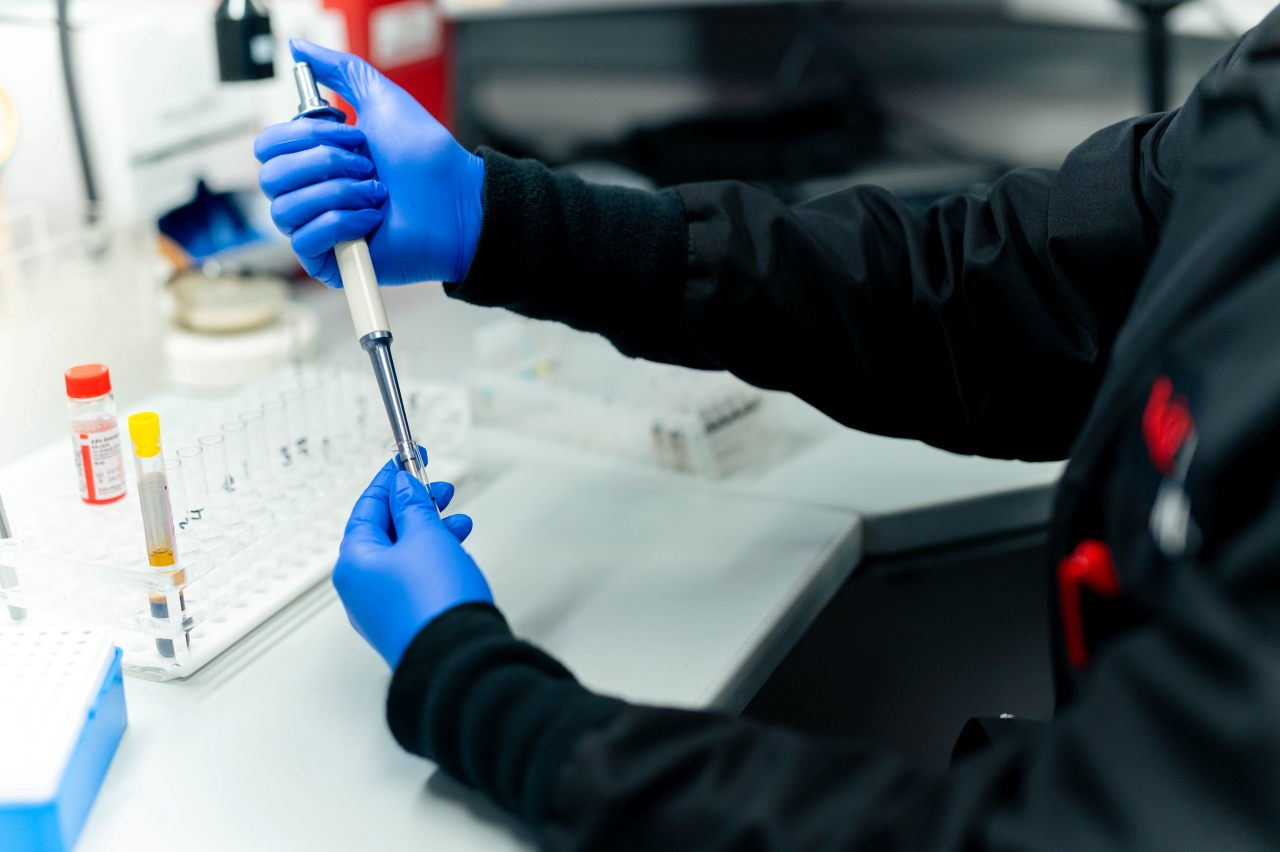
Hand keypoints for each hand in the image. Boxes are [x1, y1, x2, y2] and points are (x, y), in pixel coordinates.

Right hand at [254, 39, 484, 286]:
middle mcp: (308, 194)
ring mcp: (318, 230)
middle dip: (326, 163)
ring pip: (286, 209)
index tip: (349, 132)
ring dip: (339, 193)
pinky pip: (306, 241)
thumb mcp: (380, 98)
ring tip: (375, 193)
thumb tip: (298, 46)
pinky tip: (372, 221)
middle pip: (271, 176)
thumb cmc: (425, 158)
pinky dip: (343, 223)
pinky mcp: (330, 262)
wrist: (457, 201)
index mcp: (311, 159)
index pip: (267, 146)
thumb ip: (339, 69)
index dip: (306, 135)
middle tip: (367, 165)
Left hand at [334, 459, 491, 668]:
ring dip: (431, 530)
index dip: (391, 478)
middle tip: (438, 487)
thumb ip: (412, 507)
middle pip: (385, 530)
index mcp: (354, 561)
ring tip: (457, 519)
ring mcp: (383, 606)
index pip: (369, 506)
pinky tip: (456, 549)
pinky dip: (434, 556)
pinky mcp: (406, 619)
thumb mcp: (425, 536)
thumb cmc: (435, 602)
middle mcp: (362, 586)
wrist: (456, 658)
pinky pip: (414, 576)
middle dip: (415, 505)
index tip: (407, 458)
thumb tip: (401, 488)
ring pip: (404, 553)